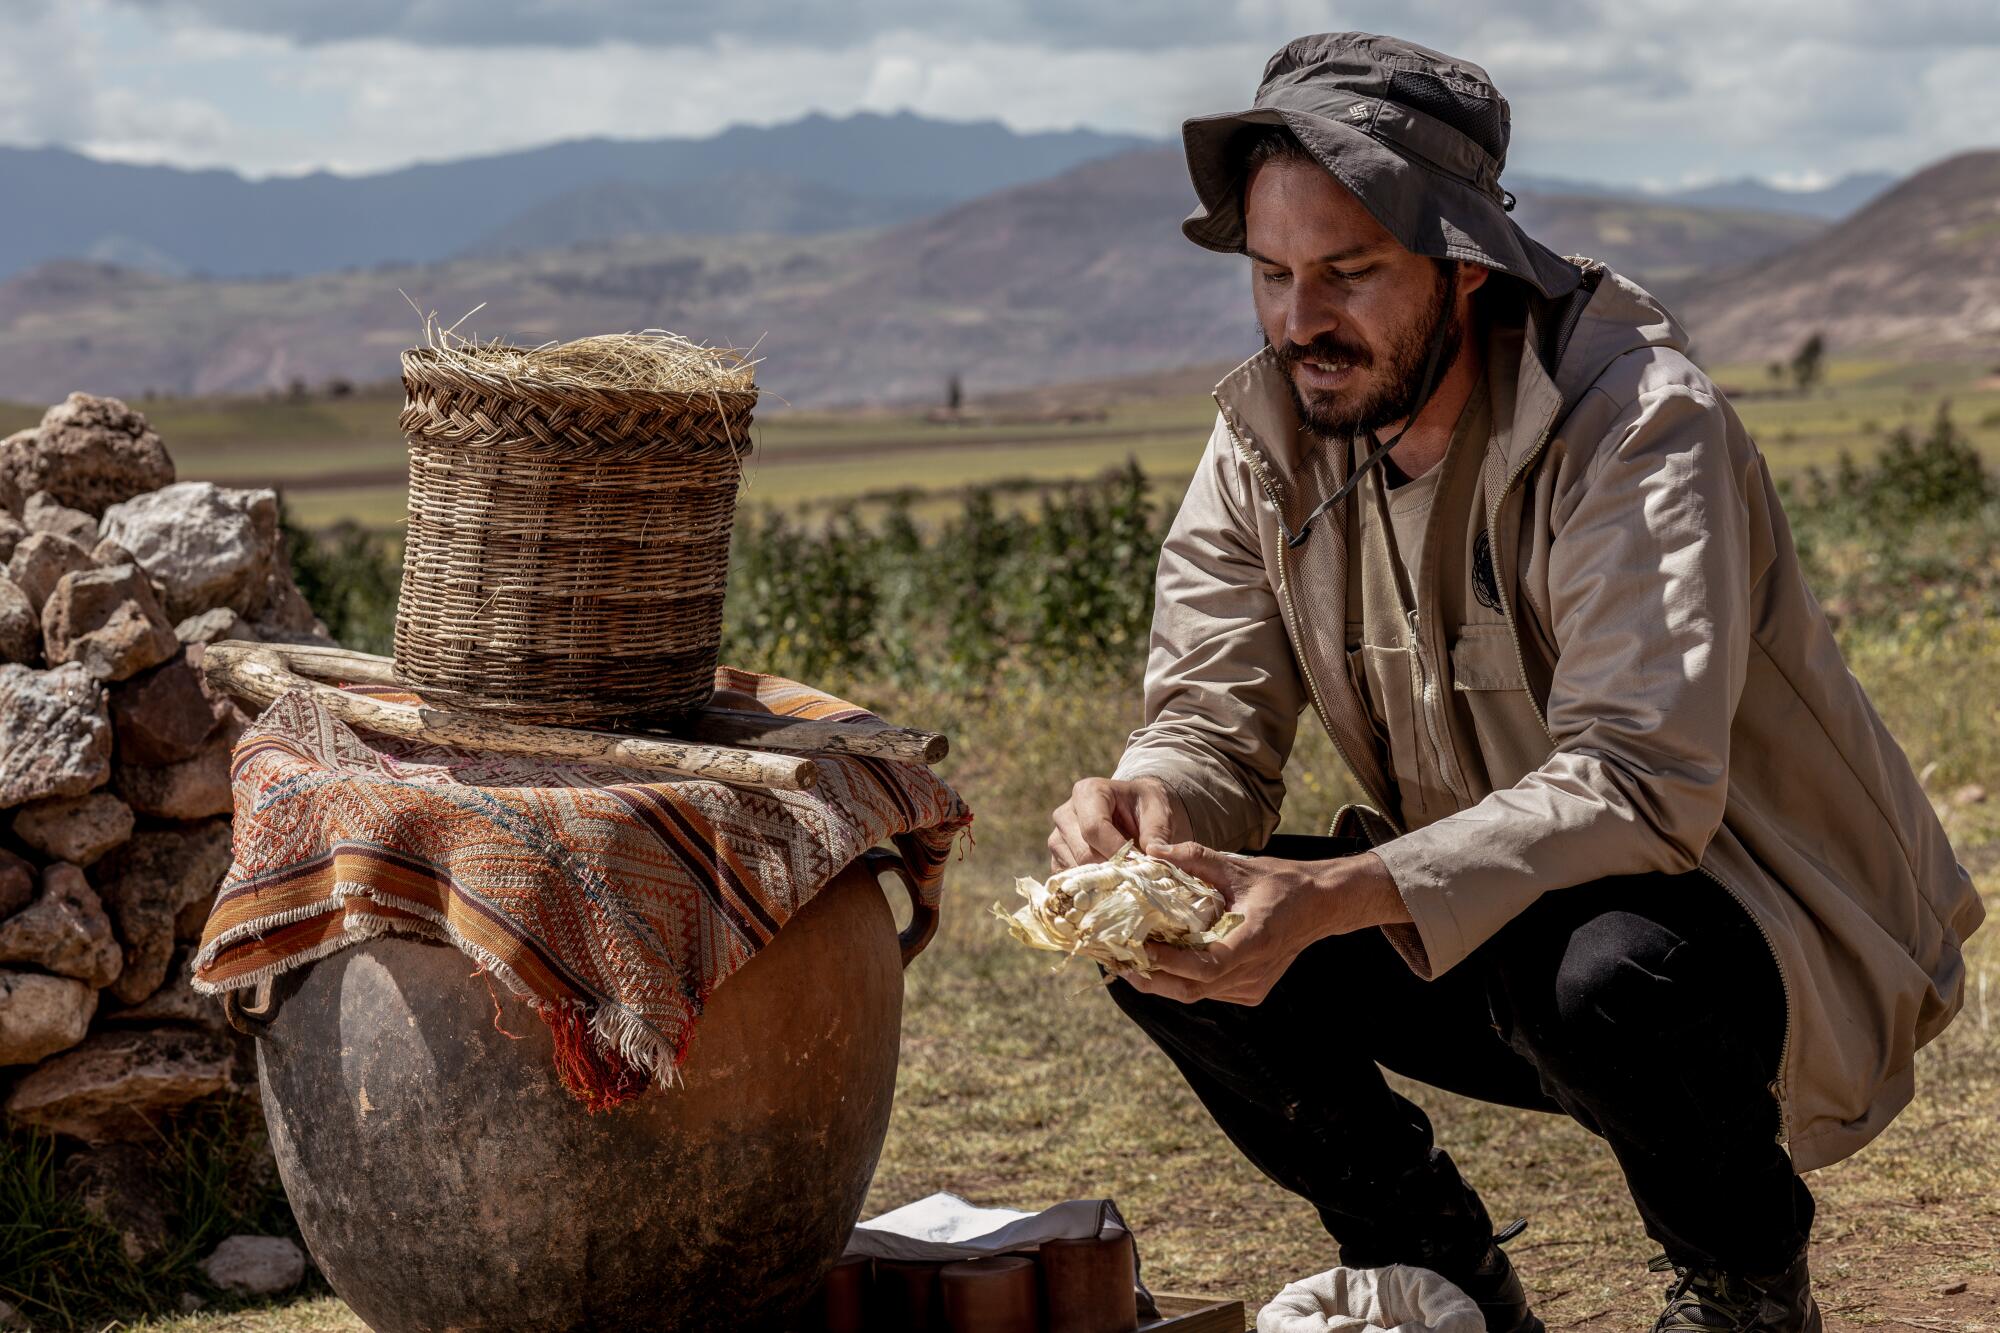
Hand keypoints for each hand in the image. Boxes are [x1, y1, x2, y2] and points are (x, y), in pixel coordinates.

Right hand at [1048, 776, 1187, 870]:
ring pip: (1075, 870)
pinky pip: (1070, 881)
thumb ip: (1157, 833)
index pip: (1094, 828)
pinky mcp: (1056, 860)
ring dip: (1102, 880)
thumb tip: (1156, 856)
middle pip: (1083, 853)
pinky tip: (1111, 884)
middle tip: (1136, 876)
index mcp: (1087, 792)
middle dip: (1112, 869)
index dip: (1116, 851)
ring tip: (1125, 876)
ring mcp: (1057, 839)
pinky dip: (1091, 888)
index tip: (1139, 865)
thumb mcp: (1159, 813)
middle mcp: (1065, 814)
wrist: (1134, 814)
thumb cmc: (1145, 809)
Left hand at [1116, 842, 1408, 1005]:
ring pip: (1197, 994)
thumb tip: (1152, 850)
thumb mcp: (1237, 865)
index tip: (1140, 948)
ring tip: (1128, 961)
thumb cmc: (1278, 882)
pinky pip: (1209, 991)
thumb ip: (1194, 858)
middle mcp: (1254, 970)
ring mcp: (1253, 986)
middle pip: (1192, 989)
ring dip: (1162, 981)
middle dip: (1151, 978)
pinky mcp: (1251, 992)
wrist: (1319, 906)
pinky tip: (1161, 962)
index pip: (1207, 965)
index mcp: (1254, 938)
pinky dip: (1182, 979)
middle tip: (1117, 960)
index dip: (1170, 962)